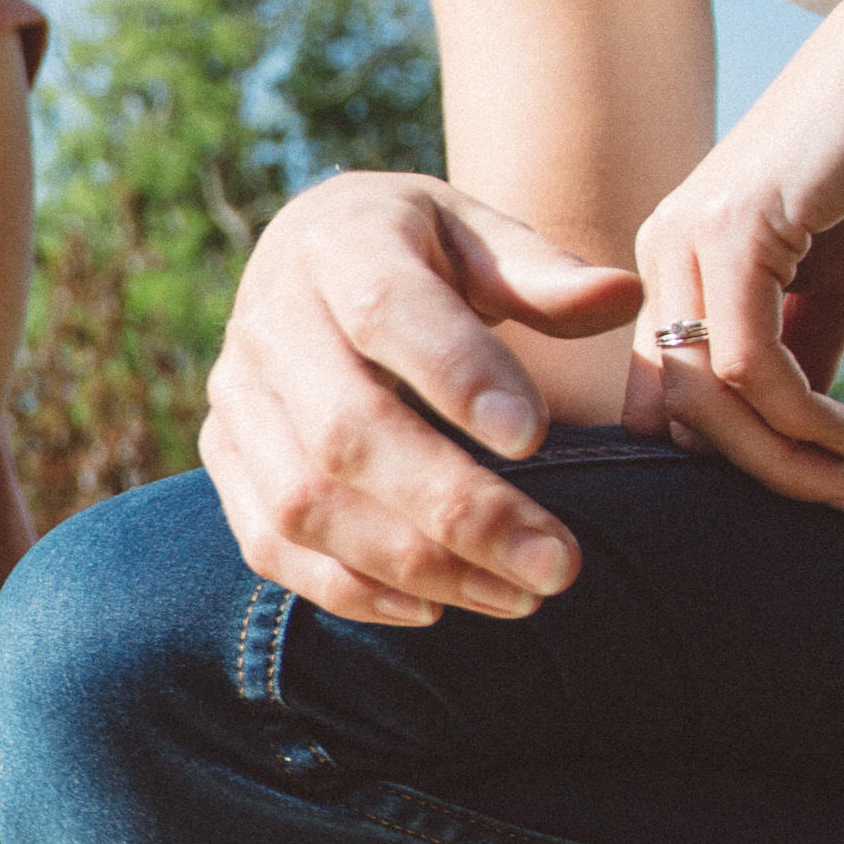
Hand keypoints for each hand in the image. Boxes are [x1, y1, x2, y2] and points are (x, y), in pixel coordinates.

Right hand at [197, 173, 643, 625]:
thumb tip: (620, 298)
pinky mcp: (223, 458)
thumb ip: (542, 274)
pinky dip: (350, 591)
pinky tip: (436, 608)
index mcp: (337, 243)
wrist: (311, 253)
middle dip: (456, 510)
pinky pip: (269, 544)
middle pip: (346, 433)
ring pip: (304, 504)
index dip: (456, 377)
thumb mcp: (479, 235)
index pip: (386, 312)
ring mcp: (235, 398)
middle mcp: (268, 322)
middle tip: (557, 564)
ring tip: (517, 596)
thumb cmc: (421, 250)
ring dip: (415, 565)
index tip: (536, 437)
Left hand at [621, 0, 843, 513]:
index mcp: (677, 264)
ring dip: (793, 463)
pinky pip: (745, 363)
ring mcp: (689, 236)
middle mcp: (661, 253)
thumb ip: (811, 354)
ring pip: (708, 403)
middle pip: (680, 417)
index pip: (679, 402)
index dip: (755, 462)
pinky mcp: (737, 226)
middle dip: (772, 479)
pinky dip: (801, 419)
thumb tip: (805, 442)